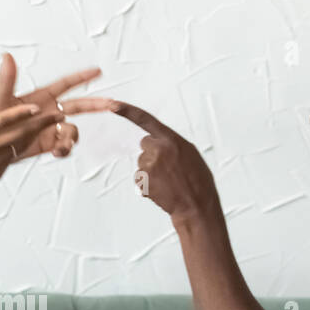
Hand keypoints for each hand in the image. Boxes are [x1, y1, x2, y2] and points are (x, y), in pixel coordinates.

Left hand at [0, 53, 113, 161]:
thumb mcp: (1, 100)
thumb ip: (7, 80)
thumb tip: (7, 57)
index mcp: (42, 97)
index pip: (66, 84)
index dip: (82, 77)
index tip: (98, 71)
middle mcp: (50, 112)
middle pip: (79, 106)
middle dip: (97, 105)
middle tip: (113, 104)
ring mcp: (52, 128)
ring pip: (73, 130)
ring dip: (72, 137)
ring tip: (64, 145)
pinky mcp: (49, 144)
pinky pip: (65, 146)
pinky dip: (65, 150)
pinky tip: (58, 153)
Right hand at [0, 88, 65, 218]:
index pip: (0, 122)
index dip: (19, 114)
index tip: (35, 107)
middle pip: (19, 133)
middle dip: (41, 123)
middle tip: (59, 113)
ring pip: (22, 143)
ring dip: (40, 132)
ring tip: (57, 122)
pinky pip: (16, 154)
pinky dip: (28, 144)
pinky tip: (37, 137)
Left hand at [108, 100, 219, 219]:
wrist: (197, 205)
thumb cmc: (197, 181)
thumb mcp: (190, 153)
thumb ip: (171, 144)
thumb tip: (156, 142)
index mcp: (172, 139)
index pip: (145, 119)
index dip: (127, 111)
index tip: (112, 105)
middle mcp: (159, 149)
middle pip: (145, 145)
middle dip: (152, 154)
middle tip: (169, 168)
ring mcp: (150, 165)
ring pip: (142, 164)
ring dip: (151, 172)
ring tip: (168, 182)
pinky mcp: (143, 180)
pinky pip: (139, 179)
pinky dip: (147, 185)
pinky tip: (162, 190)